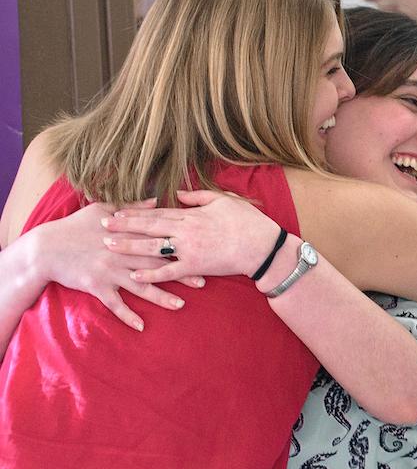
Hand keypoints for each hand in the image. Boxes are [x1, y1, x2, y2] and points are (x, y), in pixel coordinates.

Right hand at [33, 199, 200, 330]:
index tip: (200, 252)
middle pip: (156, 264)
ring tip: (180, 305)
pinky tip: (142, 326)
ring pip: (140, 286)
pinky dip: (127, 316)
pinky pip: (115, 304)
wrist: (45, 248)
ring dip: (161, 297)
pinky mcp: (96, 286)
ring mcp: (109, 271)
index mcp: (125, 234)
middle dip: (180, 273)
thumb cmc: (74, 226)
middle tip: (203, 281)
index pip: (158, 240)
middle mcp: (120, 253)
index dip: (180, 246)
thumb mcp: (102, 210)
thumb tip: (156, 199)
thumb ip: (132, 207)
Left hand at [103, 189, 282, 282]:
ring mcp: (188, 250)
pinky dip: (151, 274)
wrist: (262, 247)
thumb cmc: (247, 221)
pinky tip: (135, 275)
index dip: (134, 211)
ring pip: (152, 248)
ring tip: (110, 245)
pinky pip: (169, 272)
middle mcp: (185, 231)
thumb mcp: (224, 201)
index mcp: (191, 215)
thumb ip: (199, 197)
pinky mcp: (195, 267)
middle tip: (102, 224)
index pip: (157, 212)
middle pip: (149, 227)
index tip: (116, 210)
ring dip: (129, 247)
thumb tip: (178, 193)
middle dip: (124, 225)